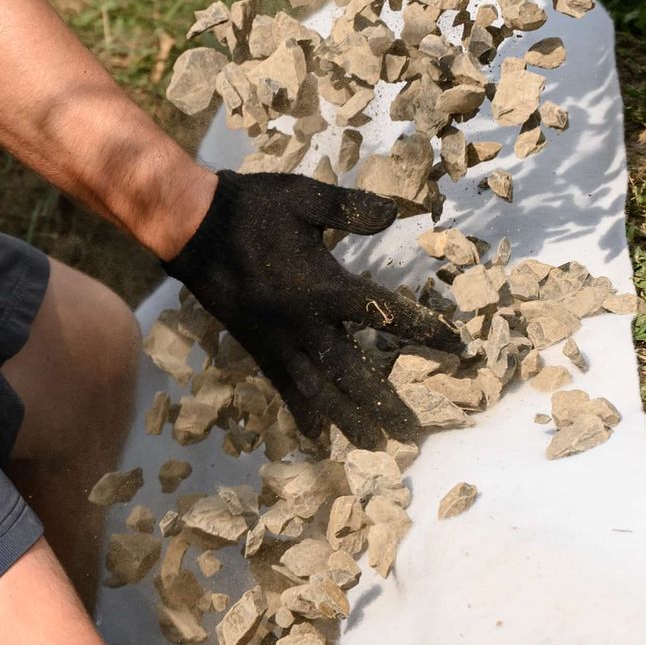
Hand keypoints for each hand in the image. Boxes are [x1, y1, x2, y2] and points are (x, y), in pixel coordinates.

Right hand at [164, 170, 462, 448]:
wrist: (192, 228)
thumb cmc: (252, 208)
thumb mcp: (305, 197)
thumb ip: (350, 209)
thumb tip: (396, 213)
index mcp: (322, 286)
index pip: (383, 313)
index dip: (421, 330)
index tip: (454, 347)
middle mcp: (304, 324)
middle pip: (352, 373)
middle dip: (384, 403)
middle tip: (414, 433)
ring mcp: (279, 342)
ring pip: (320, 391)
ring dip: (349, 420)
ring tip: (376, 447)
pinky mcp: (259, 349)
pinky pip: (286, 388)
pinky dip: (305, 414)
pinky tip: (319, 436)